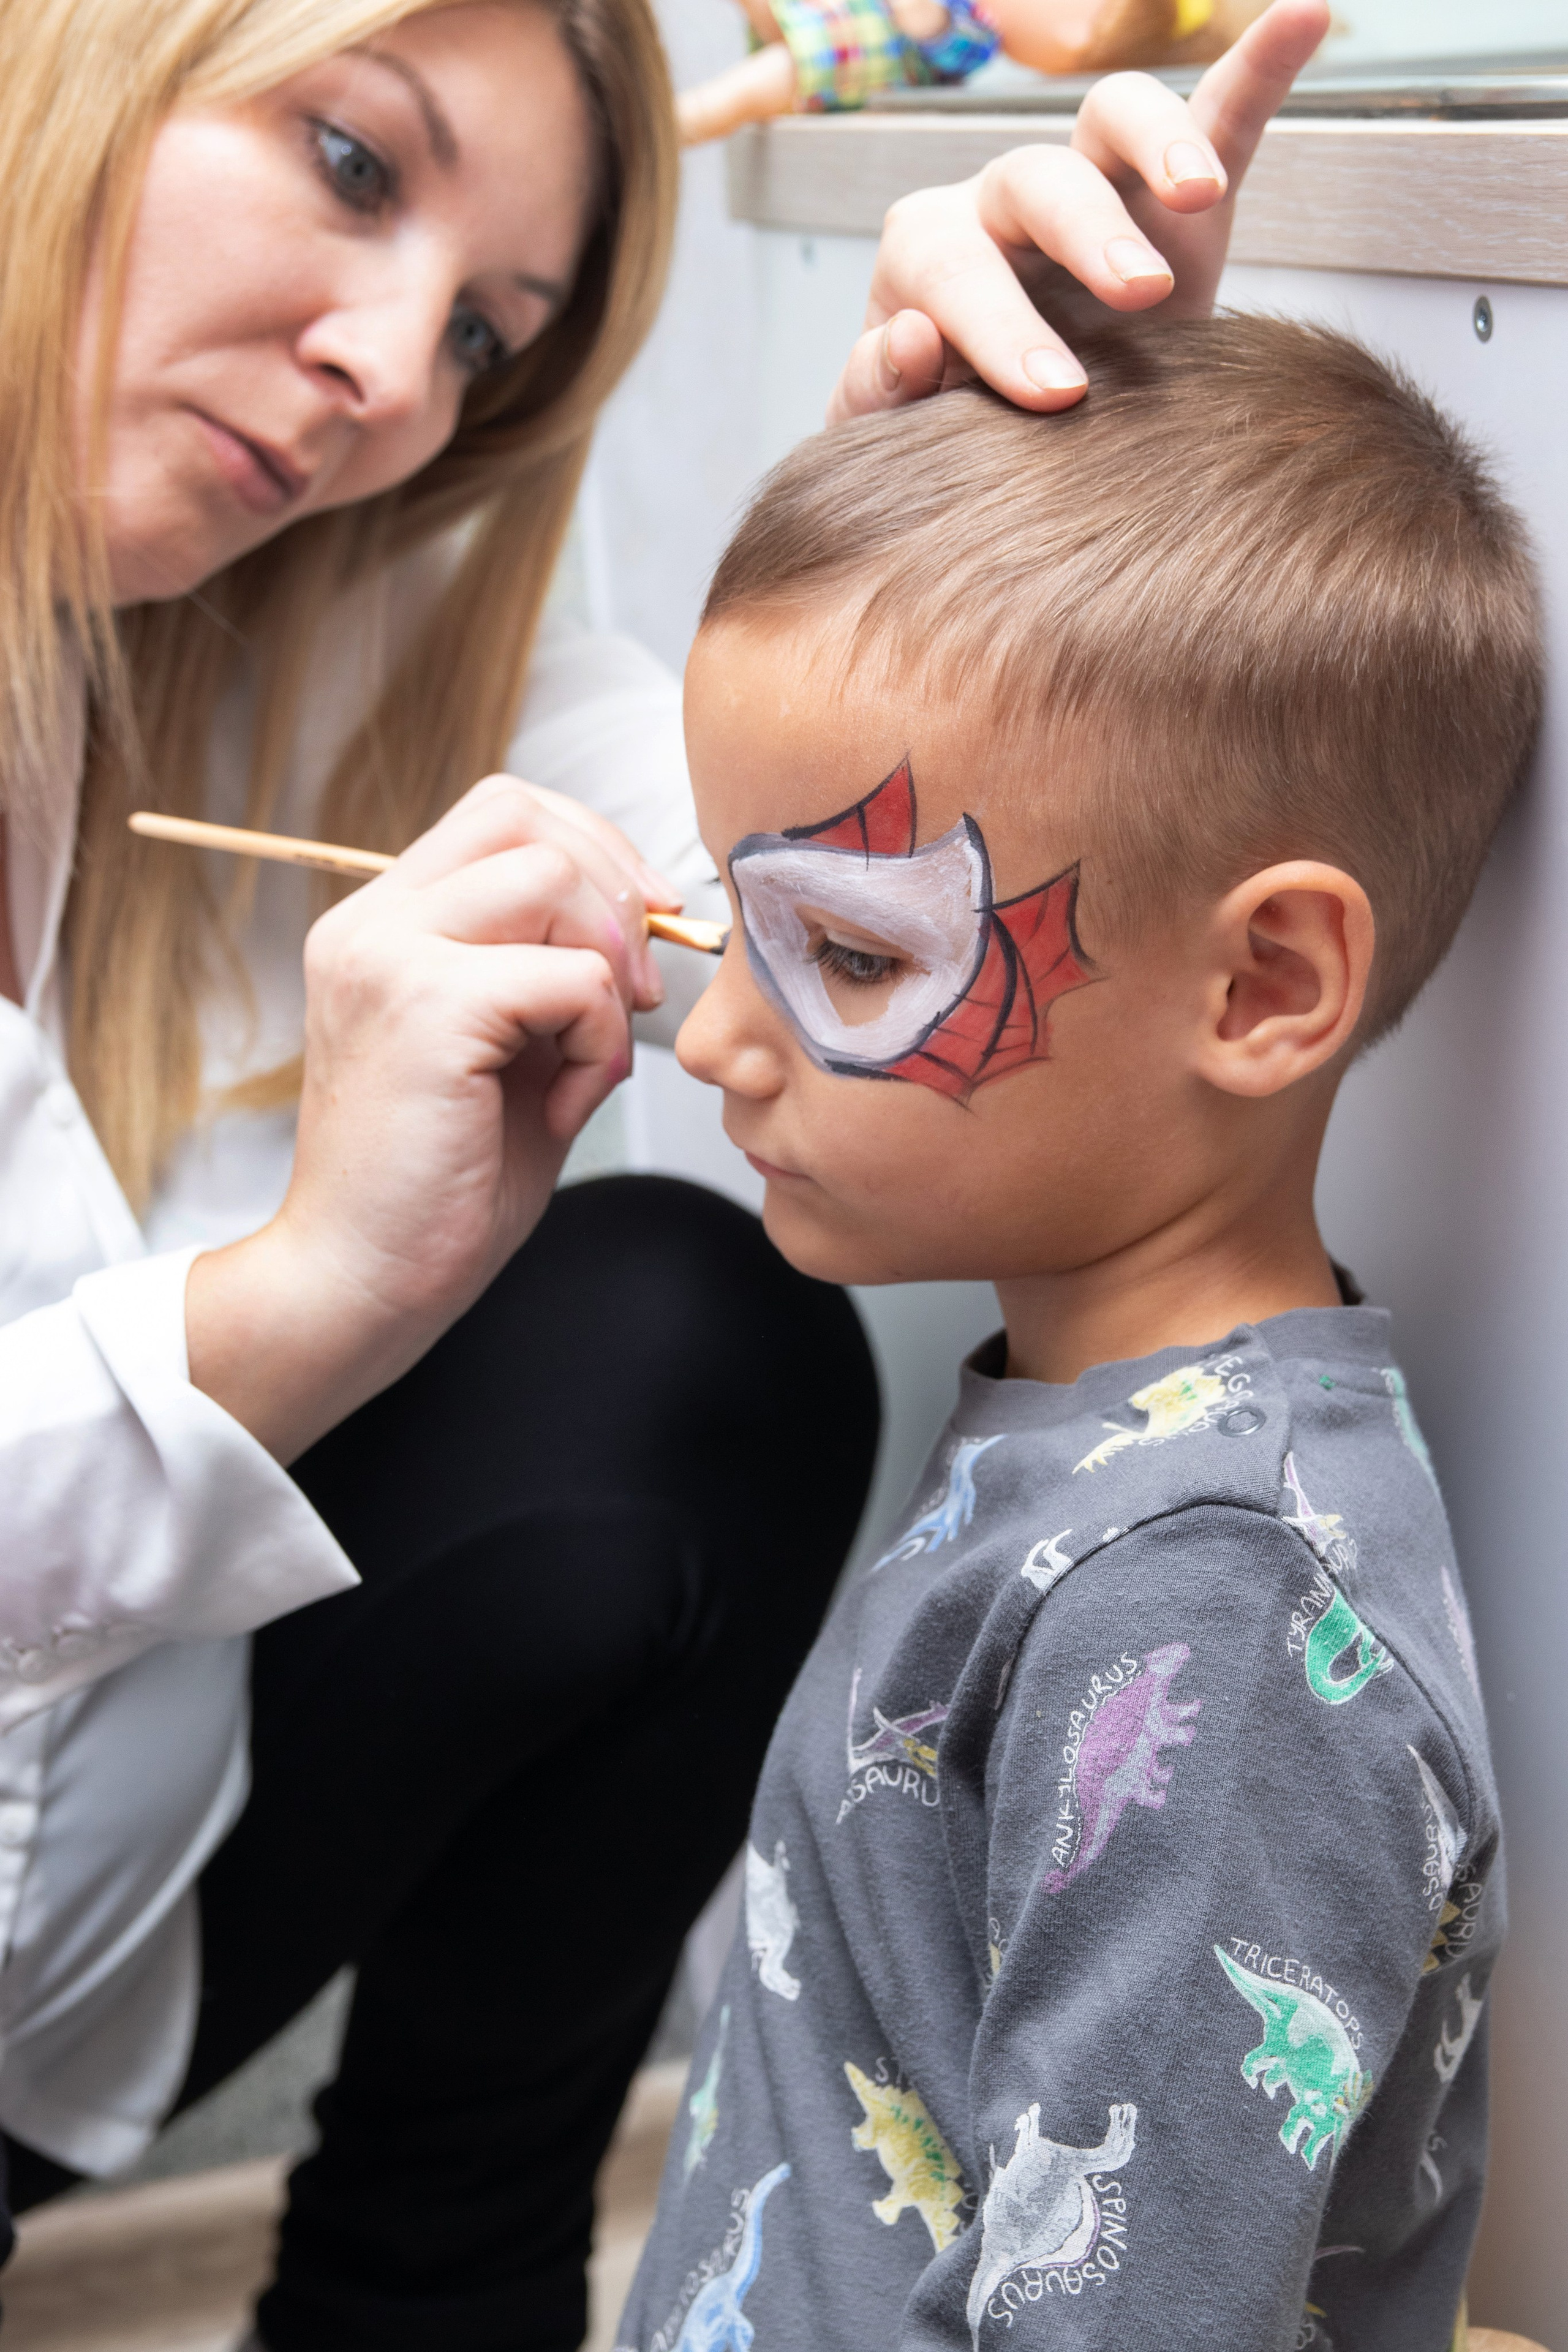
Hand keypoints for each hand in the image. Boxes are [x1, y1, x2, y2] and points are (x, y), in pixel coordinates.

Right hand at [187, 774, 679, 1462]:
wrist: (361, 1282)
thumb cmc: (438, 1187)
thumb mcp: (508, 1052)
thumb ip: (552, 975)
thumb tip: (646, 927)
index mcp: (382, 925)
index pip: (501, 812)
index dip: (592, 849)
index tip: (641, 927)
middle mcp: (370, 925)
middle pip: (526, 819)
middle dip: (614, 896)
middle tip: (635, 995)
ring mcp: (388, 957)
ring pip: (553, 878)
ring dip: (606, 967)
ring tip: (587, 1059)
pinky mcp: (428, 1008)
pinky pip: (574, 977)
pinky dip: (601, 1037)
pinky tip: (566, 1104)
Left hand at [828, 0, 1327, 421]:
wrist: (1003, 448)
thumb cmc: (938, 438)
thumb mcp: (891, 436)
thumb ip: (875, 394)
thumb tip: (909, 335)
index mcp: (929, 254)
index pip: (957, 271)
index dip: (1001, 326)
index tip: (1054, 392)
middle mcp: (1003, 201)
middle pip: (1039, 179)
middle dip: (1087, 234)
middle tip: (1137, 297)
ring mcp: (1092, 187)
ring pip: (1114, 120)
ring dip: (1160, 146)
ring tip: (1199, 196)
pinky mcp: (1172, 201)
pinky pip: (1218, 113)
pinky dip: (1260, 64)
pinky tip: (1305, 14)